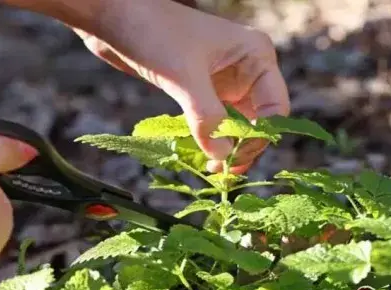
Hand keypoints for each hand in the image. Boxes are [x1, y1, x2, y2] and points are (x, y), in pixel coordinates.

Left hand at [73, 0, 289, 172]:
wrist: (116, 17)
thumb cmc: (154, 32)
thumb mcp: (185, 76)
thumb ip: (207, 118)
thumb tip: (222, 157)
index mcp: (255, 56)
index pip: (274, 109)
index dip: (259, 138)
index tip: (235, 160)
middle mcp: (245, 69)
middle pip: (256, 120)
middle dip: (242, 147)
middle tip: (222, 172)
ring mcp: (222, 80)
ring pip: (234, 123)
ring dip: (225, 146)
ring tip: (211, 167)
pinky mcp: (201, 89)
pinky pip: (213, 121)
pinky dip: (209, 138)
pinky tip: (200, 153)